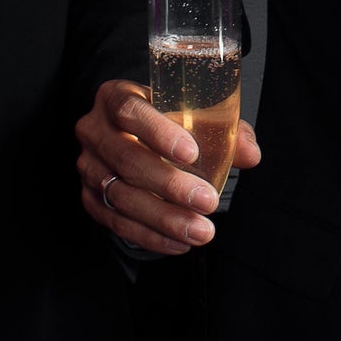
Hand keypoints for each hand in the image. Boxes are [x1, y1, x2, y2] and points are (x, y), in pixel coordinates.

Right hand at [73, 77, 260, 256]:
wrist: (132, 135)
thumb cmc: (168, 120)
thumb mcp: (192, 114)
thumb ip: (224, 130)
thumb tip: (251, 154)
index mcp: (115, 97)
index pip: (129, 111)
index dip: (158, 132)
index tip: (191, 153)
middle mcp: (95, 130)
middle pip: (127, 159)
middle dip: (170, 185)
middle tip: (207, 201)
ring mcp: (89, 166)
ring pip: (121, 196)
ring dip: (164, 218)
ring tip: (200, 231)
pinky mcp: (90, 198)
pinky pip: (117, 222)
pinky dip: (150, 236)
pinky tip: (180, 242)